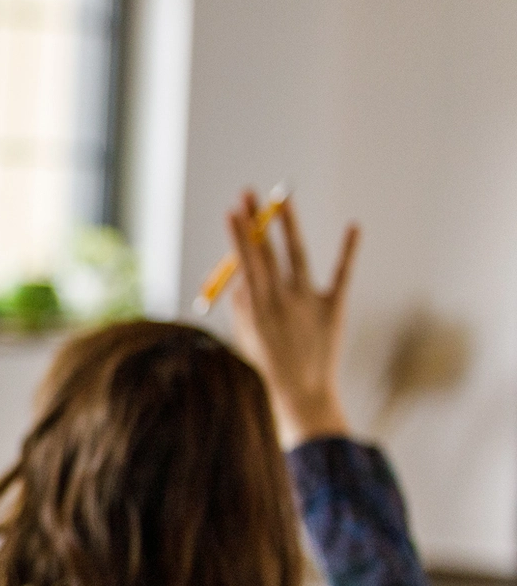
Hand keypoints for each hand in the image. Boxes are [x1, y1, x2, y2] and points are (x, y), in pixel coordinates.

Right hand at [225, 191, 358, 445]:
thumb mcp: (245, 333)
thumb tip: (241, 270)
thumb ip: (242, 302)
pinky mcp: (334, 306)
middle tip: (247, 193)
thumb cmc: (268, 363)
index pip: (245, 260)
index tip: (232, 210)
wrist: (301, 392)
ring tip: (282, 199)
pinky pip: (342, 273)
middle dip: (254, 220)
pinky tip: (354, 226)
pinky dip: (348, 249)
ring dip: (288, 225)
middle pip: (265, 251)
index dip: (239, 234)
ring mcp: (308, 301)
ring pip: (298, 254)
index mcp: (256, 306)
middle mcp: (281, 299)